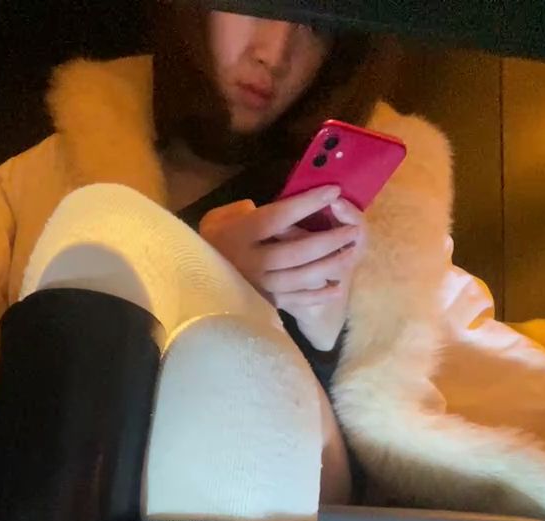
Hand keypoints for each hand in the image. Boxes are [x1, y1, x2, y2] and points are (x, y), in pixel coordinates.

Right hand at [199, 187, 365, 350]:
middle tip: (352, 230)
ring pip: (302, 277)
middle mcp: (252, 262)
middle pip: (298, 251)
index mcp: (240, 235)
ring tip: (350, 254)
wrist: (192, 284)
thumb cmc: (211, 245)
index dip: (308, 203)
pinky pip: (297, 300)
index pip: (279, 217)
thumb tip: (274, 206)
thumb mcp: (219, 220)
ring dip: (330, 265)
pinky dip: (319, 295)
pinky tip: (337, 287)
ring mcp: (260, 286)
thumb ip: (245, 211)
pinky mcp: (265, 304)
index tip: (333, 191)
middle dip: (329, 240)